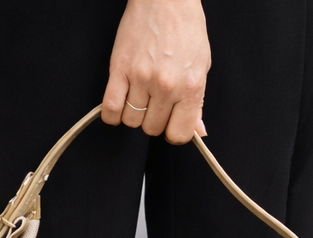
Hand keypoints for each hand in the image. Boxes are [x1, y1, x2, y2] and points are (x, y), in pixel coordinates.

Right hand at [101, 0, 210, 143]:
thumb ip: (198, 103)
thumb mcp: (202, 66)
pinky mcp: (120, 68)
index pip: (178, 134)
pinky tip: (118, 105)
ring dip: (133, 114)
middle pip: (152, 128)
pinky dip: (112, 114)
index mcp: (191, 87)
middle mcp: (166, 86)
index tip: (170, 122)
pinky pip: (110, 107)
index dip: (173, 131)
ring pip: (131, 121)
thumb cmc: (186, 27)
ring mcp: (141, 78)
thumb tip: (199, 132)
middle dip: (153, 119)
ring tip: (139, 97)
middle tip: (155, 101)